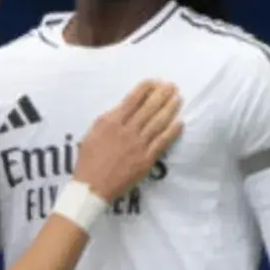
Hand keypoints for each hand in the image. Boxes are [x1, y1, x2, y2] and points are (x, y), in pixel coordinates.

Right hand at [71, 80, 181, 201]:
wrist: (92, 187)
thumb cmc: (89, 160)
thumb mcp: (93, 132)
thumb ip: (109, 119)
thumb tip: (125, 108)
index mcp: (111, 122)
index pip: (132, 100)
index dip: (146, 89)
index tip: (155, 82)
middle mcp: (126, 131)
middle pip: (149, 108)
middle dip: (162, 94)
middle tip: (172, 86)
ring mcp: (138, 145)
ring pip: (158, 123)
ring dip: (170, 109)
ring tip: (178, 99)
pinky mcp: (146, 159)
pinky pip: (162, 142)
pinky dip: (172, 131)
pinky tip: (180, 122)